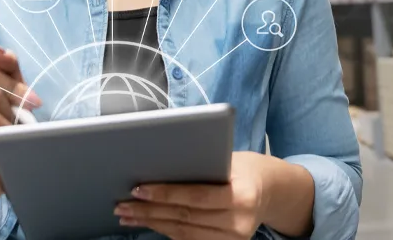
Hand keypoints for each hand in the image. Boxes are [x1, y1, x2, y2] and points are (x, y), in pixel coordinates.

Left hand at [113, 151, 268, 238]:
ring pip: (183, 233)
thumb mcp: (227, 159)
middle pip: (185, 218)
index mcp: (240, 195)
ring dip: (151, 224)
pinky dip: (166, 231)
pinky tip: (149, 223)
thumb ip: (200, 166)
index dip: (164, 193)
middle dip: (149, 211)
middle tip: (122, 204)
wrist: (271, 190)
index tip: (137, 188)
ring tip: (127, 215)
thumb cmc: (243, 167)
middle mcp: (239, 222)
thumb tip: (158, 164)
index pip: (195, 197)